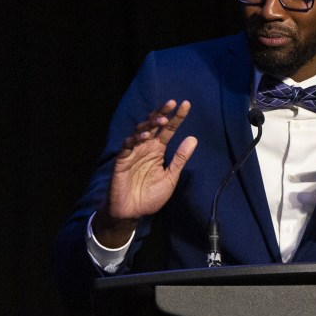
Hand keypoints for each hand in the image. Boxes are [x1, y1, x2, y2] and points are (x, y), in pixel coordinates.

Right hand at [93, 100, 197, 246]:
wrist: (132, 212)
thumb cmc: (150, 196)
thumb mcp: (170, 177)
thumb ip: (180, 159)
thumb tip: (193, 138)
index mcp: (157, 150)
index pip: (168, 130)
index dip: (176, 117)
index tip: (186, 104)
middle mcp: (145, 147)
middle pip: (153, 125)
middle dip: (162, 113)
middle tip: (172, 103)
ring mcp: (133, 152)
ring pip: (140, 132)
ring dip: (150, 124)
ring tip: (161, 120)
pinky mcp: (121, 161)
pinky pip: (127, 147)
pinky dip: (134, 140)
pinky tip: (144, 136)